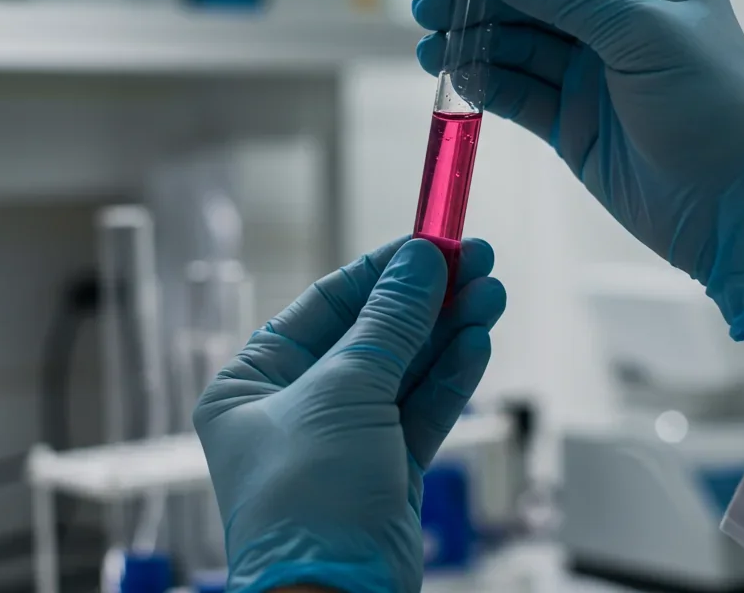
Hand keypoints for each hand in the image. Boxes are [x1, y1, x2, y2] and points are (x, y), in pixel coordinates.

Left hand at [194, 237, 506, 592]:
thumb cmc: (305, 504)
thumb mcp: (344, 392)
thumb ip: (389, 323)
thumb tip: (420, 261)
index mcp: (251, 382)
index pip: (325, 305)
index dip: (382, 270)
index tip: (432, 240)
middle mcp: (293, 408)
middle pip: (372, 334)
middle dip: (426, 299)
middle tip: (476, 260)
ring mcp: (343, 441)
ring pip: (404, 370)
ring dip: (448, 331)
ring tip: (491, 292)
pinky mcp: (385, 471)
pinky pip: (421, 410)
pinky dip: (452, 376)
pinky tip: (479, 340)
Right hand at [413, 0, 743, 336]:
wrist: (738, 211)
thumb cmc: (716, 113)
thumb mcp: (643, 36)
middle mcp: (620, 24)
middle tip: (428, 9)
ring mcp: (594, 76)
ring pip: (516, 46)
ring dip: (471, 43)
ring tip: (431, 50)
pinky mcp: (572, 124)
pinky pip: (517, 93)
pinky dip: (485, 84)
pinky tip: (456, 79)